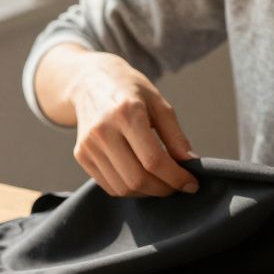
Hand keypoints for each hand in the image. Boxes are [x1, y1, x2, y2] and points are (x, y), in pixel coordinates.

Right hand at [39, 44, 198, 196]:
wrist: (89, 81)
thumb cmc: (129, 90)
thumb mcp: (158, 102)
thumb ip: (175, 134)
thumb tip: (190, 163)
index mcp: (126, 113)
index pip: (153, 160)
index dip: (176, 178)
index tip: (191, 184)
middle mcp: (103, 131)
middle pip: (137, 179)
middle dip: (163, 189)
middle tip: (177, 186)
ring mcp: (89, 145)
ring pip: (123, 188)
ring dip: (147, 193)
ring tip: (161, 182)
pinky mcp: (81, 155)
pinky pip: (109, 186)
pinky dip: (130, 190)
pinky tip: (141, 179)